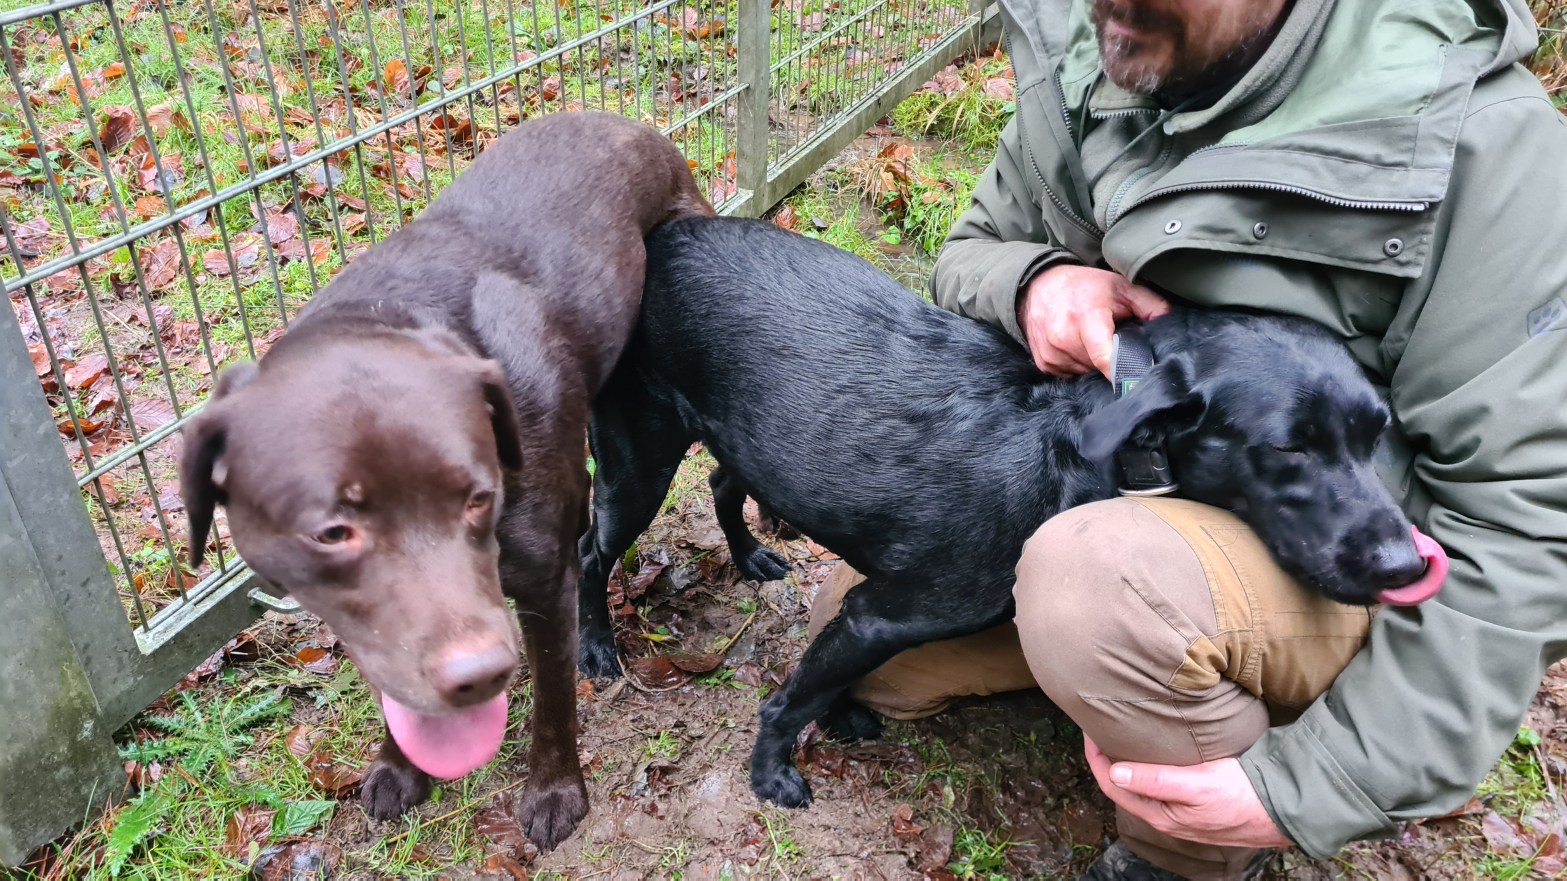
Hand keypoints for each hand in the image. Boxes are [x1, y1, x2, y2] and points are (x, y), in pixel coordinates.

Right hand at [1017, 265, 1168, 378]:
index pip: (1105, 357)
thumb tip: (1171, 326)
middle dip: (1112, 358)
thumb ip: (1151, 305)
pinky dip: (1079, 365)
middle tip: (1113, 338)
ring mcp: (1051, 352)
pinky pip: (1071, 375)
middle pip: (1100, 366)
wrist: (1038, 285)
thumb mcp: (1121, 287)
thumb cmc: (1085, 287)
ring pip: (1086, 373)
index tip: (1137, 382)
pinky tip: (1077, 347)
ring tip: (1092, 340)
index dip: (1124, 372)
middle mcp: (1063, 336)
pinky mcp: (1044, 363)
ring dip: (1094, 363)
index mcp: (1086, 316)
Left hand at [1084, 735, 1292, 849]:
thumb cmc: (1241, 796)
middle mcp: (1166, 816)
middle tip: (1100, 729)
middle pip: (1123, 786)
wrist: (1283, 809)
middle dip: (1108, 759)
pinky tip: (1155, 752)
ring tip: (1121, 736)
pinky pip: (1161, 786)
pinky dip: (1149, 768)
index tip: (1088, 732)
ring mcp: (1181, 813)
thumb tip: (1115, 772)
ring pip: (1142, 786)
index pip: (1112, 784)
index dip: (1096, 758)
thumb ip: (1155, 781)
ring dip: (1128, 763)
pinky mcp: (1196, 804)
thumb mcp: (1196, 785)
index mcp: (1160, 813)